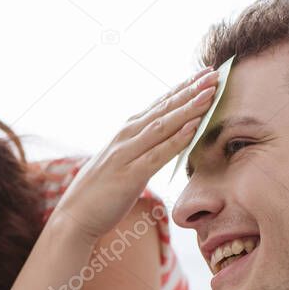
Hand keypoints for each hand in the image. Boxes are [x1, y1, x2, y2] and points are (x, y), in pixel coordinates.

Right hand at [53, 67, 218, 240]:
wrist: (74, 216)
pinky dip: (177, 139)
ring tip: (210, 92)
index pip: (159, 104)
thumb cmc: (99, 193)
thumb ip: (139, 149)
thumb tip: (162, 142)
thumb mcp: (121, 163)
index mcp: (125, 133)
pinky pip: (158, 154)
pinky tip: (194, 127)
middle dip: (191, 90)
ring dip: (188, 108)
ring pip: (163, 125)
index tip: (204, 73)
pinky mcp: (129, 175)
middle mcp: (125, 137)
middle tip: (214, 73)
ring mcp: (126, 155)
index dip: (183, 88)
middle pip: (164, 109)